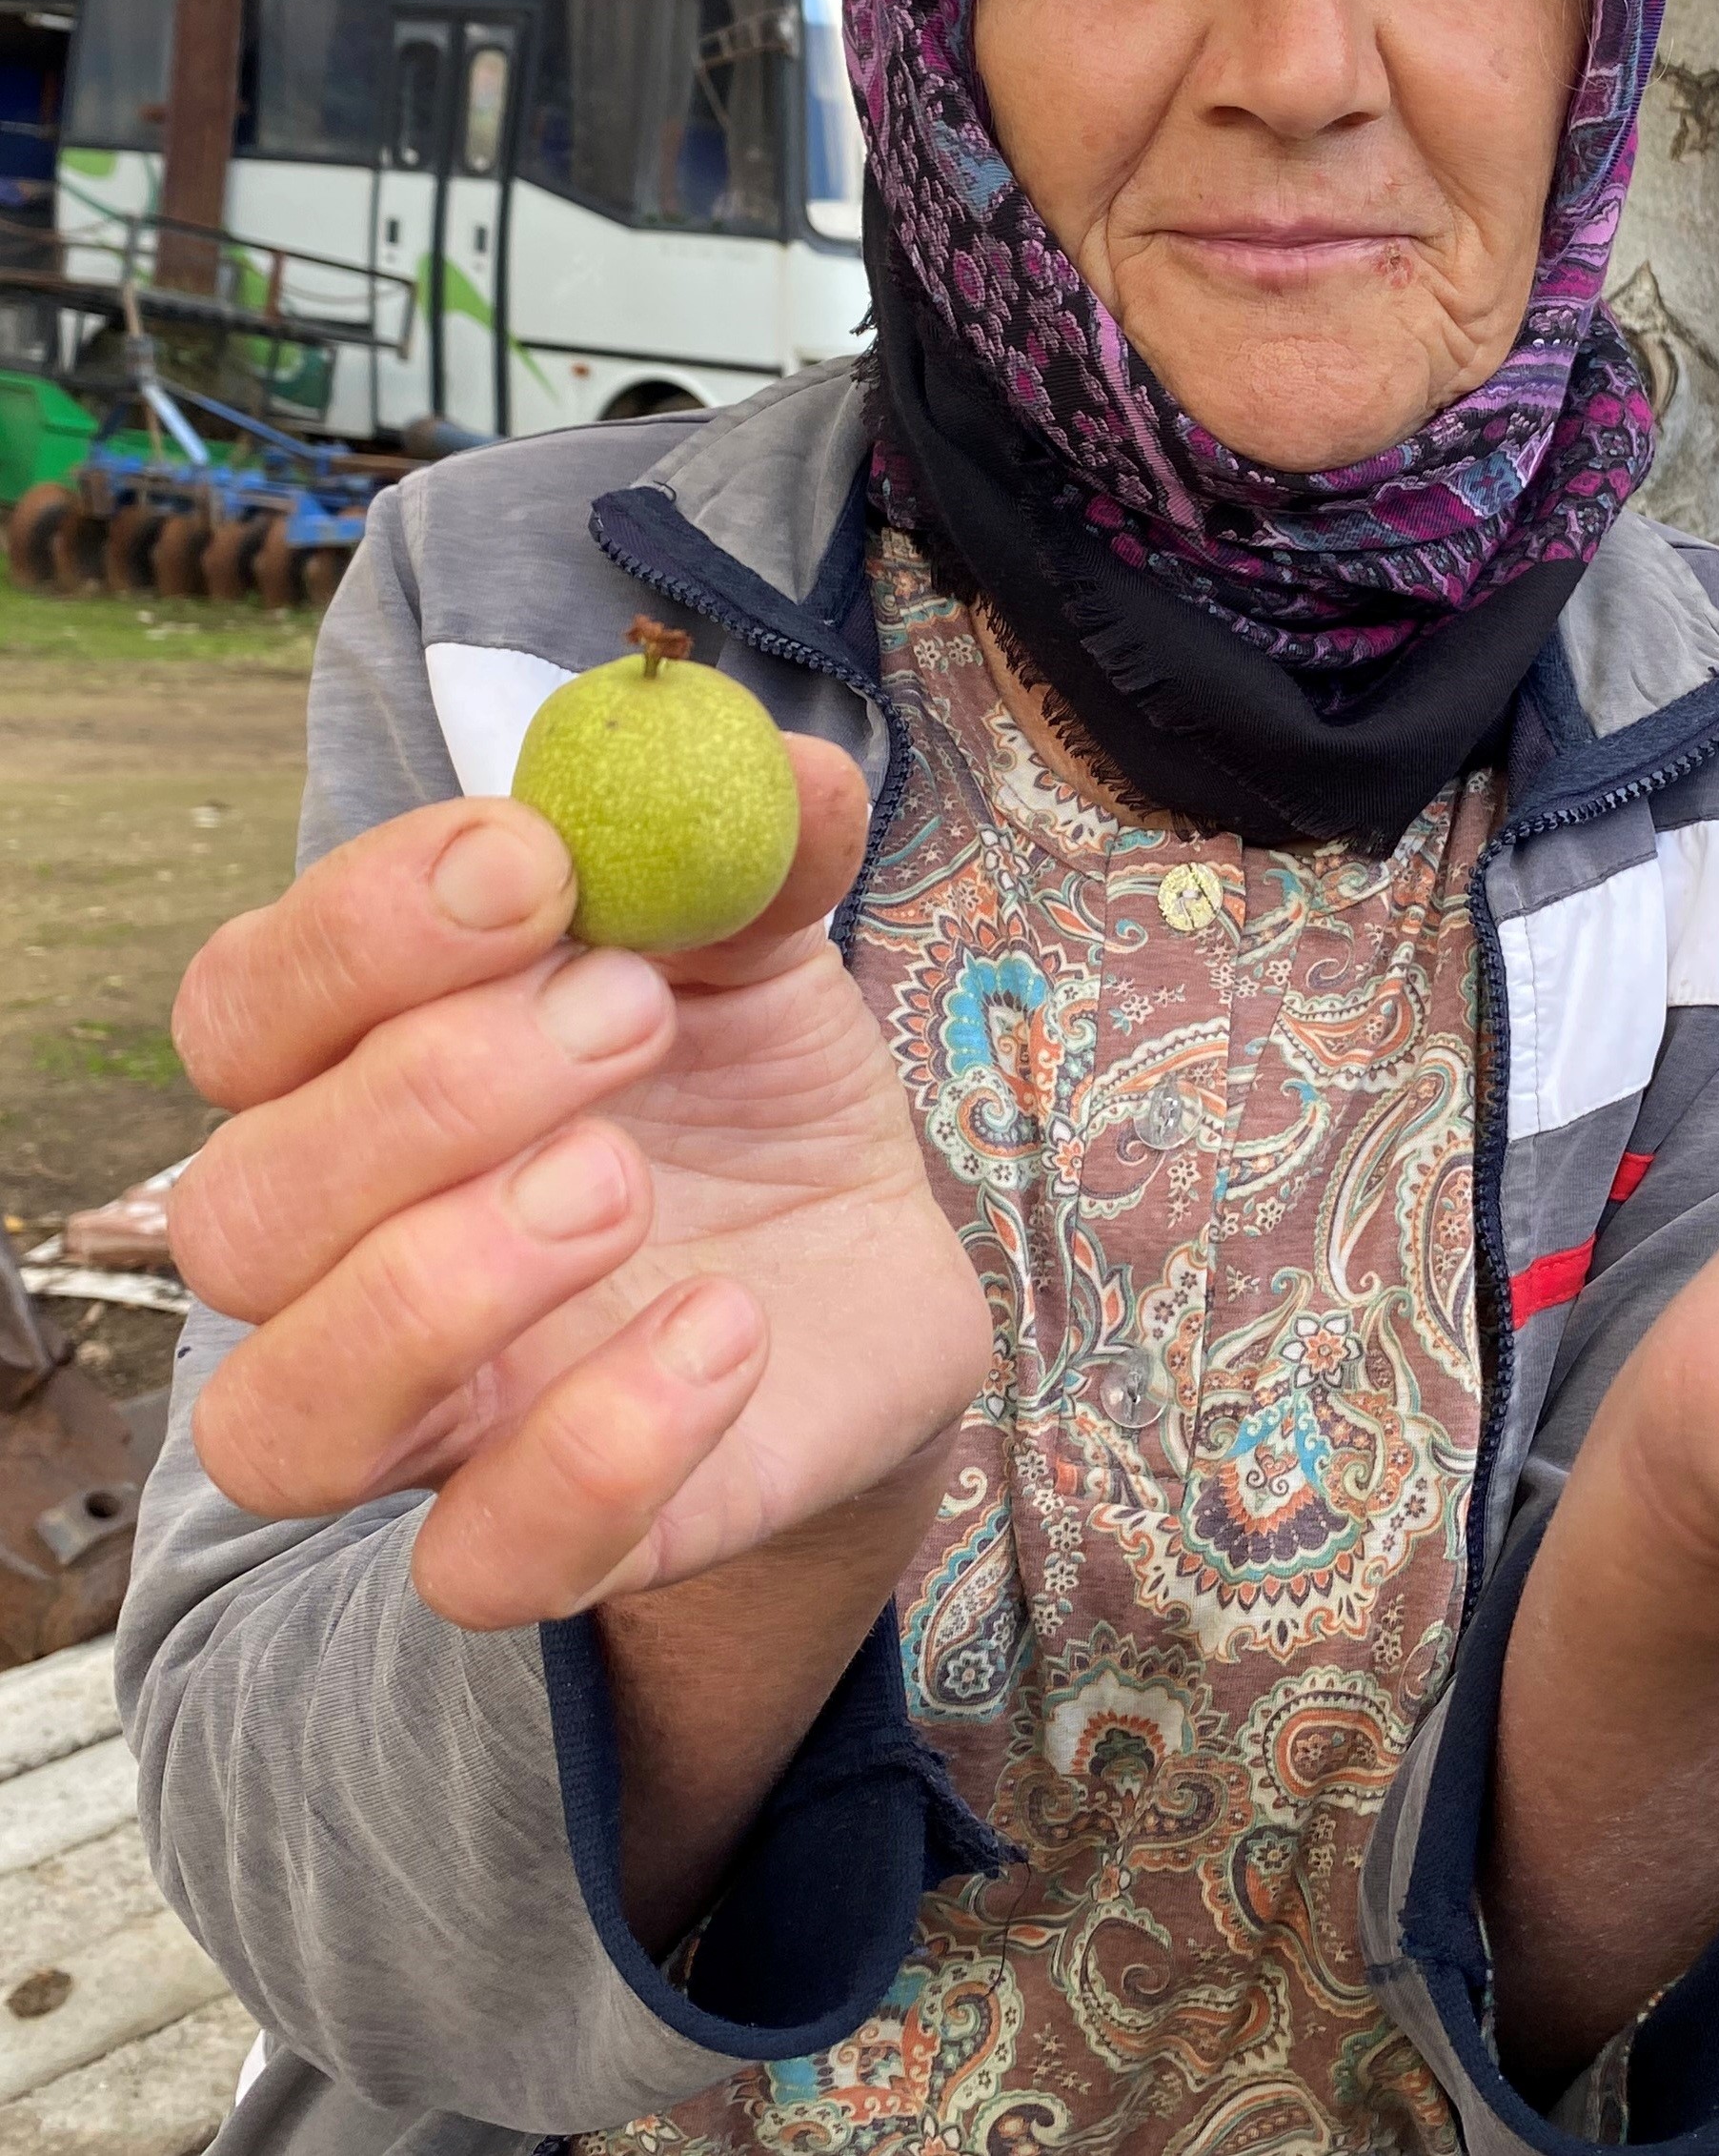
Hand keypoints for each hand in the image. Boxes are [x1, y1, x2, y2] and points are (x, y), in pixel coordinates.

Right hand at [170, 754, 991, 1630]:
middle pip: (242, 1211)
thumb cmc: (751, 1099)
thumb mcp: (769, 951)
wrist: (865, 1284)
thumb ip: (761, 855)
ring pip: (281, 1420)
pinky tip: (727, 1331)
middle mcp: (350, 1255)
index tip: (534, 860)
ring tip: (624, 1182)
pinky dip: (597, 1450)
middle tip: (626, 1014)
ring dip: (443, 1283)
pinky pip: (480, 1561)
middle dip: (426, 1095)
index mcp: (363, 1074)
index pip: (246, 1005)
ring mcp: (436, 1417)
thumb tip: (790, 768)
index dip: (359, 929)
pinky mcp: (551, 1538)